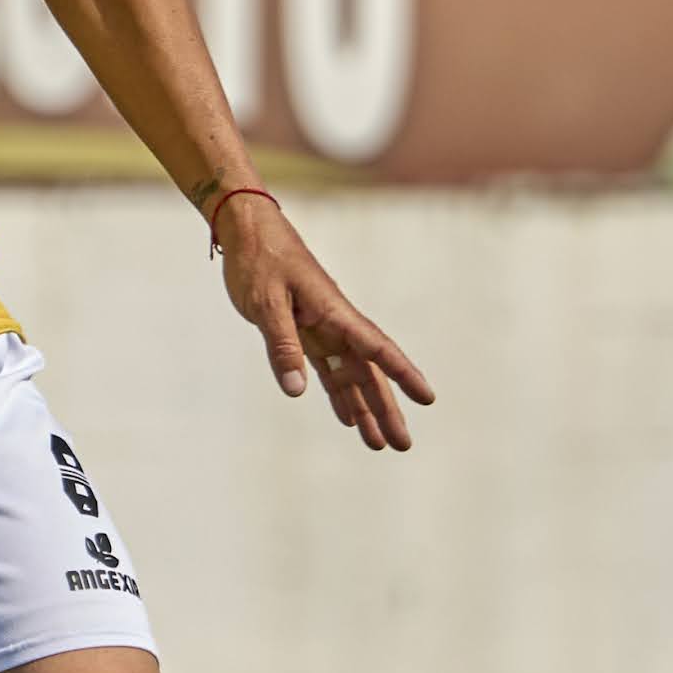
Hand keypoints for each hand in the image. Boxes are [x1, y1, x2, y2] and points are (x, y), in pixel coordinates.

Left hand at [213, 197, 434, 452]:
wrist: (246, 228)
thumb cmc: (258, 259)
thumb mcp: (265, 303)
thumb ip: (282, 346)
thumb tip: (296, 391)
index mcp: (333, 312)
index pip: (376, 348)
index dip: (403, 374)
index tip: (427, 399)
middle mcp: (335, 323)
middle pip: (368, 372)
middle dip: (387, 408)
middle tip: (403, 444)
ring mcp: (322, 328)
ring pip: (351, 375)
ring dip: (365, 408)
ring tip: (380, 444)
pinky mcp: (304, 330)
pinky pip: (328, 368)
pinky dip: (338, 393)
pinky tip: (348, 418)